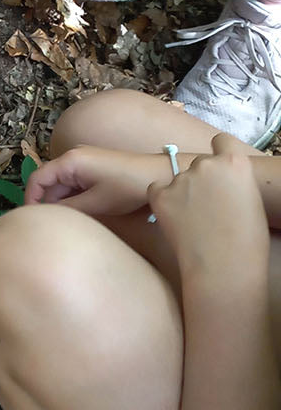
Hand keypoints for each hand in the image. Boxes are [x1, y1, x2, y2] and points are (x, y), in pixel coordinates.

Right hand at [25, 145, 156, 216]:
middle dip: (46, 203)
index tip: (30, 219)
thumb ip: (68, 209)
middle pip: (48, 181)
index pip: (37, 178)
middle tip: (49, 226)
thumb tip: (48, 217)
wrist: (159, 175)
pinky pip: (73, 183)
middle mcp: (72, 157)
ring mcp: (83, 161)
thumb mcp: (96, 203)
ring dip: (60, 202)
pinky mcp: (92, 168)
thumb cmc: (127, 187)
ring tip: (64, 222)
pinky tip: (78, 213)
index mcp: (69, 161)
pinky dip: (72, 198)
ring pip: (61, 184)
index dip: (30, 199)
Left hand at [149, 134, 268, 280]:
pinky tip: (174, 219)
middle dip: (201, 180)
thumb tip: (226, 182)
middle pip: (199, 164)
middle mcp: (207, 165)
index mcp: (235, 163)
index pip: (221, 142)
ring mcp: (182, 179)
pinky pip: (157, 189)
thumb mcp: (252, 202)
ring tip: (193, 221)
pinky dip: (162, 200)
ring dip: (182, 192)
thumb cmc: (247, 243)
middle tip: (206, 207)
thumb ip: (236, 183)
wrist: (225, 268)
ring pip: (178, 178)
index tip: (218, 168)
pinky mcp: (160, 195)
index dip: (219, 155)